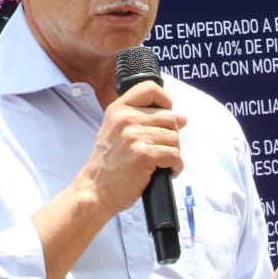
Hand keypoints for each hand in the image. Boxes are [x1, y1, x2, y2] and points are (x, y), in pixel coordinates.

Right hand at [75, 81, 186, 215]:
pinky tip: (165, 171)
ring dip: (173, 153)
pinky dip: (175, 166)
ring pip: (174, 138)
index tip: (165, 116)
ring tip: (160, 162)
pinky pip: (175, 155)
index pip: (151, 88)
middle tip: (159, 150)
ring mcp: (134, 136)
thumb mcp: (119, 132)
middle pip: (170, 117)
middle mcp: (125, 118)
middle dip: (170, 136)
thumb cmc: (108, 164)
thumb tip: (183, 117)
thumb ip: (146, 120)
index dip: (165, 101)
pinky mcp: (143, 155)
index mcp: (118, 109)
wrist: (95, 190)